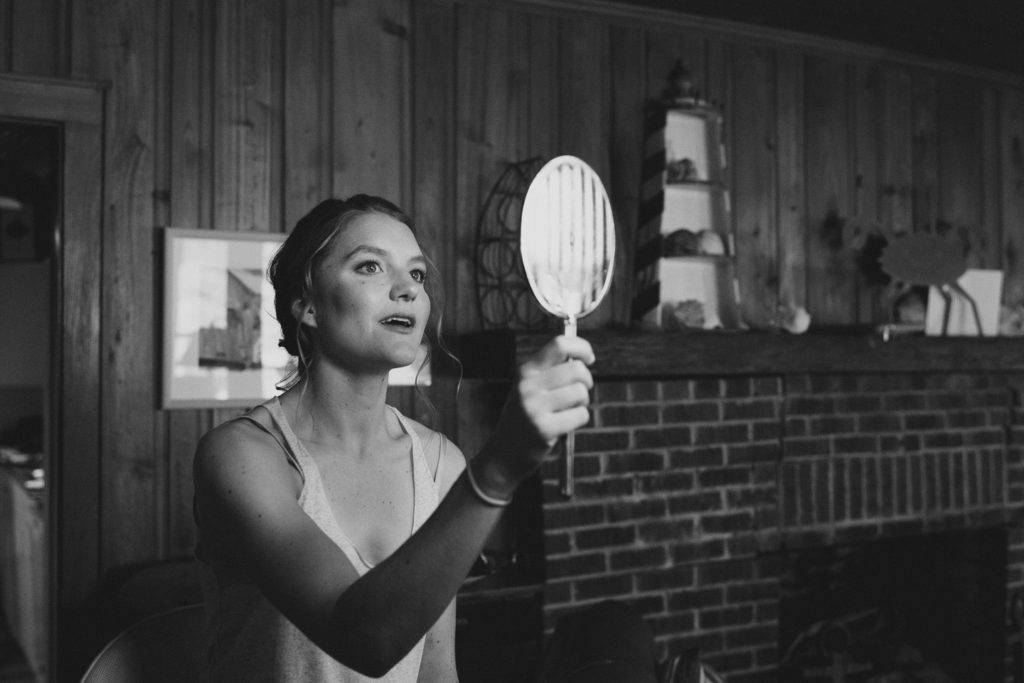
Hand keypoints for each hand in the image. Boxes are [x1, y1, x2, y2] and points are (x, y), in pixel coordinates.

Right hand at [473, 336, 594, 495]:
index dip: (581, 347)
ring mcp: (534, 407)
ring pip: (580, 392)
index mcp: (525, 371)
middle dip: (586, 381)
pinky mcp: (544, 428)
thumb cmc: (524, 418)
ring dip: (582, 403)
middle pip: (576, 369)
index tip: (589, 358)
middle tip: (580, 391)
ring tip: (568, 410)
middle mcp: (527, 386)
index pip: (559, 345)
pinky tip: (565, 425)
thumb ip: (551, 372)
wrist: (503, 455)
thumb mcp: (528, 389)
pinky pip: (581, 415)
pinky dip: (579, 419)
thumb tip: (583, 358)